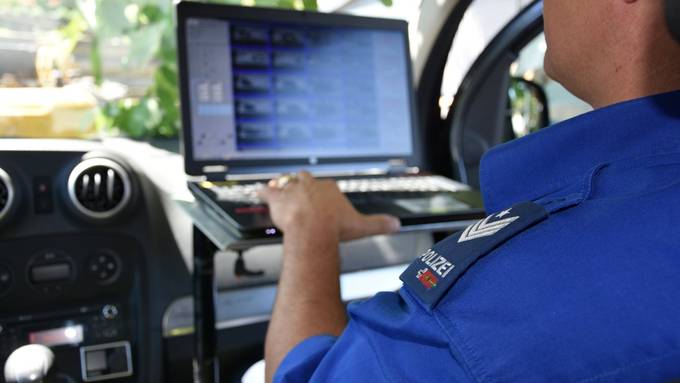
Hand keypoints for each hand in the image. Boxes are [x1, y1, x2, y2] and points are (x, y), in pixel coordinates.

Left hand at [258, 171, 400, 241]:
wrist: (313, 229)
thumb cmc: (335, 227)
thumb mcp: (362, 226)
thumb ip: (379, 224)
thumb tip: (397, 225)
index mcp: (330, 189)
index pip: (326, 186)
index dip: (324, 193)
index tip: (324, 201)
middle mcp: (311, 185)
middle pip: (306, 178)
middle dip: (304, 184)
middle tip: (302, 192)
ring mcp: (293, 190)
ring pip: (286, 183)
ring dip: (283, 186)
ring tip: (280, 187)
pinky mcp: (277, 198)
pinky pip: (267, 191)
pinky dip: (263, 191)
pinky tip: (258, 191)